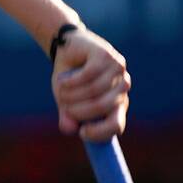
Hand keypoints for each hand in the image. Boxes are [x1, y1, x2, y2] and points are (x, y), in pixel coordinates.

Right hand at [50, 27, 130, 141]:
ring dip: (71, 94)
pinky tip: (62, 79)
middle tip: (65, 107)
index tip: (82, 133)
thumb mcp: (66, 101)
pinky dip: (71, 80)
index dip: (100, 133)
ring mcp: (117, 70)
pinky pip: (89, 74)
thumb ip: (69, 116)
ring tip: (60, 90)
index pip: (117, 125)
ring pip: (94, 90)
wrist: (66, 49)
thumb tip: (69, 129)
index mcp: (117, 104)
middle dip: (78, 110)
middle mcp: (121, 88)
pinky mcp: (106, 55)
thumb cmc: (69, 79)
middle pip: (102, 107)